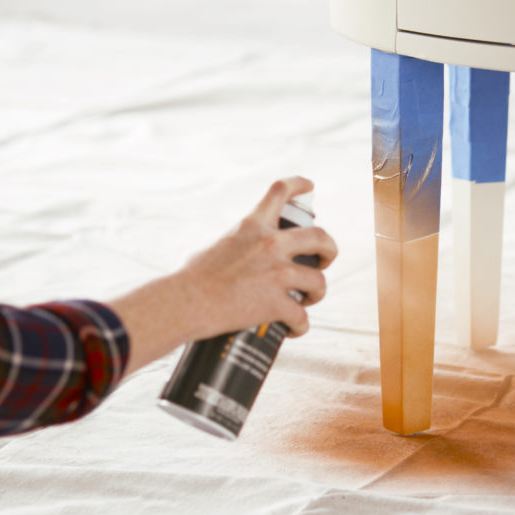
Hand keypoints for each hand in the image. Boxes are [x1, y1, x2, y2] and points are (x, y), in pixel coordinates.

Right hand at [177, 176, 337, 337]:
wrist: (184, 304)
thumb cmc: (189, 280)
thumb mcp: (212, 247)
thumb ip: (232, 244)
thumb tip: (236, 254)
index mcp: (251, 226)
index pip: (279, 191)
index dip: (299, 184)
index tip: (309, 185)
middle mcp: (269, 244)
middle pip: (320, 237)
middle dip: (329, 249)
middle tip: (324, 260)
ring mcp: (276, 274)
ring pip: (318, 280)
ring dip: (317, 292)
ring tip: (307, 300)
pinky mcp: (276, 303)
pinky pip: (302, 317)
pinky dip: (300, 326)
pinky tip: (293, 329)